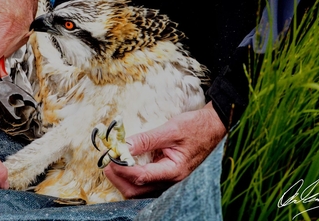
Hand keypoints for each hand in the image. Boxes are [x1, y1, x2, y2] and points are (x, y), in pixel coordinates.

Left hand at [104, 102, 226, 197]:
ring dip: (123, 179)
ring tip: (112, 163)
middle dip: (118, 178)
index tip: (109, 157)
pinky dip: (132, 176)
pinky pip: (146, 183)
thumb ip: (146, 139)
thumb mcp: (170, 130)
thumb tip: (123, 145)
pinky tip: (126, 165)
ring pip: (140, 190)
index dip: (122, 169)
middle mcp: (172, 181)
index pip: (141, 176)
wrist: (213, 127)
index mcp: (174, 171)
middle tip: (106, 162)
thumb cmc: (196, 127)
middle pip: (137, 190)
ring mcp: (169, 181)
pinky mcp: (167, 176)